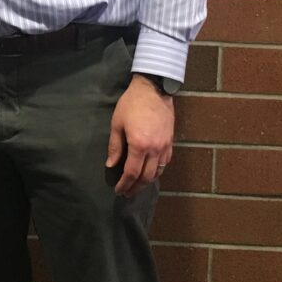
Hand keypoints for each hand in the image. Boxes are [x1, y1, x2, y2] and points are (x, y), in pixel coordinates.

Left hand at [106, 76, 174, 196]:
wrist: (153, 89)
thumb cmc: (131, 104)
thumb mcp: (117, 124)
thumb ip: (115, 147)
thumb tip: (111, 165)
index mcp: (139, 145)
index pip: (132, 173)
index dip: (124, 184)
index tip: (118, 190)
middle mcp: (154, 149)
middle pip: (146, 177)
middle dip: (136, 188)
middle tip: (127, 193)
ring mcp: (165, 146)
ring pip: (158, 172)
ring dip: (147, 182)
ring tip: (137, 185)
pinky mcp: (171, 142)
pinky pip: (165, 162)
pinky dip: (157, 171)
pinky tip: (151, 171)